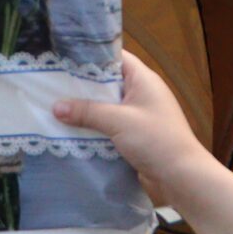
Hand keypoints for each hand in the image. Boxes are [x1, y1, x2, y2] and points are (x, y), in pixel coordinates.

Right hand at [53, 52, 213, 207]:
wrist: (181, 177)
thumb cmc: (155, 139)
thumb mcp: (118, 121)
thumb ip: (87, 111)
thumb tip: (56, 106)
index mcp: (143, 79)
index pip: (115, 57)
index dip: (91, 57)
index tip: (64, 59)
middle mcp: (141, 93)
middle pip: (108, 83)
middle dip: (82, 86)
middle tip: (51, 85)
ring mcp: (139, 116)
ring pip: (107, 107)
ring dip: (87, 110)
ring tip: (55, 107)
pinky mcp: (135, 136)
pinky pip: (110, 126)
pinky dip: (94, 128)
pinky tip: (72, 131)